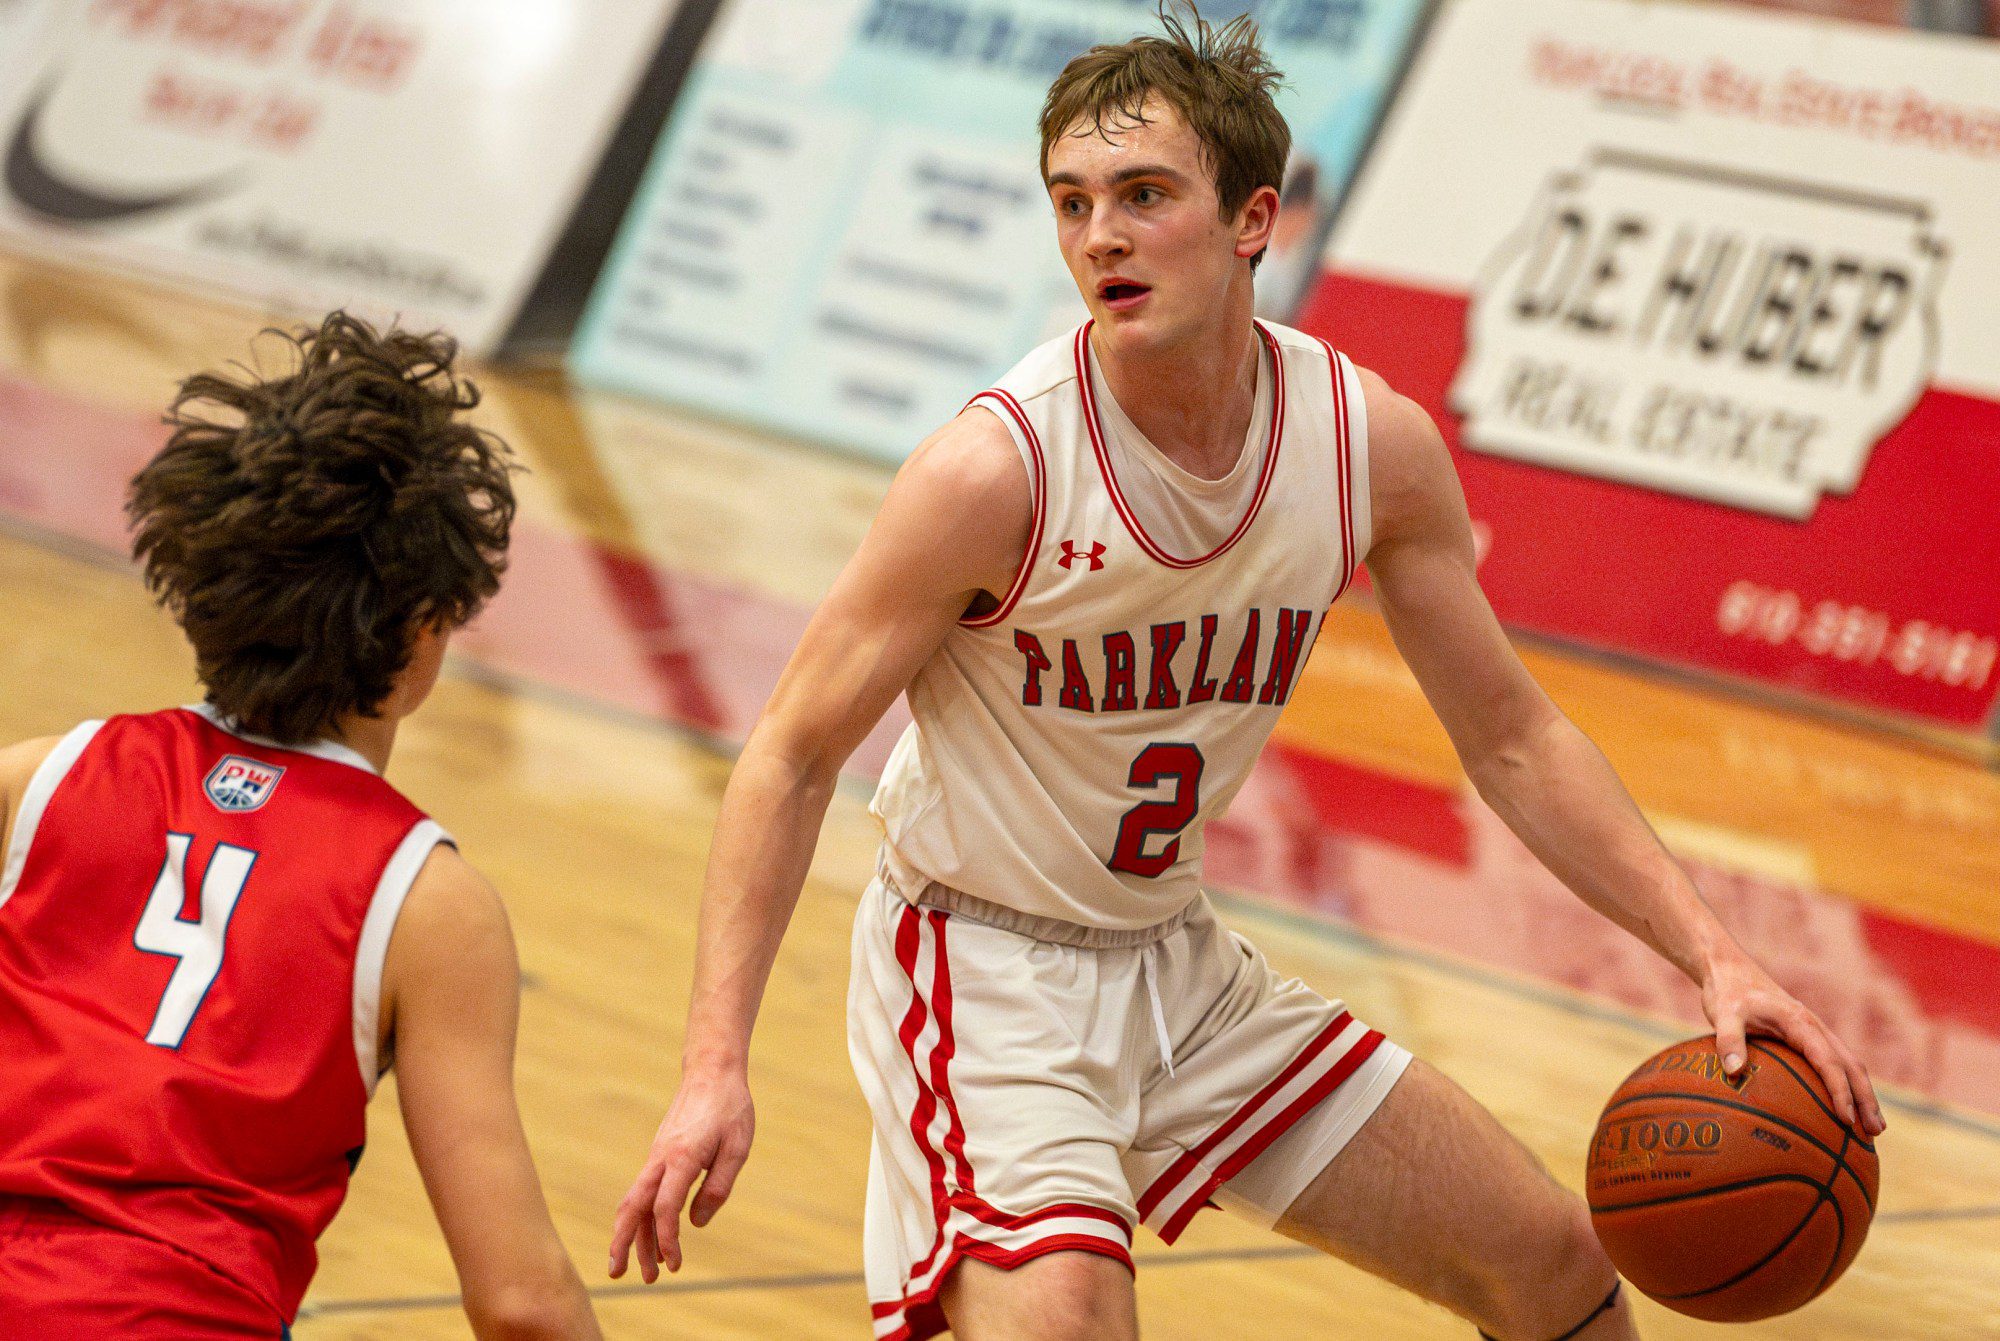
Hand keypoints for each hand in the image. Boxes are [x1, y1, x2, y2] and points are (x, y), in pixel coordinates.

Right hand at [608, 1068, 754, 1281]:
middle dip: (624, 1243)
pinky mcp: (660, 1155)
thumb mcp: (737, 1148)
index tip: (675, 1263)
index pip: (665, 1207)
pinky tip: (652, 1237)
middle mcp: (661, 1159)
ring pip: (636, 1202)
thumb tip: (695, 1224)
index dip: (666, 1239)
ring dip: (634, 1236)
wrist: (712, 1072)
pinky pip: (645, 1192)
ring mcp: (656, 1157)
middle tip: (619, 1276)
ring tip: (642, 1270)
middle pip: (633, 1207)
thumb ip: (718, 1187)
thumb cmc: (729, 1108)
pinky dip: (644, 1217)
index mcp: (682, 1157)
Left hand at [1702, 950, 1885, 1136]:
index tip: (1846, 1119)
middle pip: (1851, 1066)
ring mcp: (1815, 1031)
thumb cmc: (1727, 993)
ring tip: (1874, 1128)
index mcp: (1801, 1022)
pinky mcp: (1807, 1036)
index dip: (1840, 1091)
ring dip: (1864, 1095)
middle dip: (1866, 1099)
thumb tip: (1733, 1072)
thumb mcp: (1722, 1014)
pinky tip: (1845, 1108)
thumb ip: (1728, 1040)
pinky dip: (1847, 1085)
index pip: (1829, 1062)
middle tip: (1874, 1133)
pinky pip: (1834, 1063)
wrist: (1730, 969)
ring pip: (1849, 1065)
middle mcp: (1815, 1027)